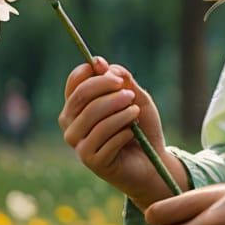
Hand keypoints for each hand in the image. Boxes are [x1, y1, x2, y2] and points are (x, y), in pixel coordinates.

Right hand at [58, 57, 174, 207]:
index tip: (112, 73)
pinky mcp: (91, 161)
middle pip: (80, 97)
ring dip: (120, 112)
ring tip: (135, 112)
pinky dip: (124, 132)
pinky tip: (132, 134)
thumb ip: (120, 78)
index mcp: (78, 106)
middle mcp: (71, 125)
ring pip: (93, 118)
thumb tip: (98, 62)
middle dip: (107, 88)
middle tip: (130, 93)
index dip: (91, 72)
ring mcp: (79, 145)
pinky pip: (106, 140)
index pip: (75, 83)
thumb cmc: (140, 124)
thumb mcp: (135, 95)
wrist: (153, 159)